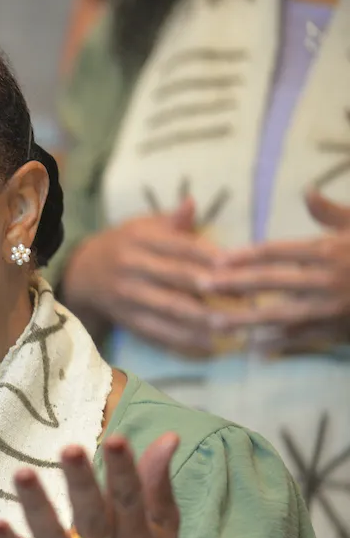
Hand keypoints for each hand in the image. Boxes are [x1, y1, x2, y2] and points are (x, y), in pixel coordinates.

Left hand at [0, 433, 181, 537]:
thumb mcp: (162, 531)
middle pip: (92, 517)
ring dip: (37, 507)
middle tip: (70, 448)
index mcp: (138, 537)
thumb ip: (157, 484)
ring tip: (22, 473)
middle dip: (82, 483)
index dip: (125, 471)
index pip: (132, 500)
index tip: (117, 439)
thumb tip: (167, 436)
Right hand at [63, 199, 224, 356]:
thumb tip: (191, 203)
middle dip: (207, 286)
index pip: (177, 246)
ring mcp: (128, 295)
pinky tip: (207, 343)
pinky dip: (182, 338)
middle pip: (174, 276)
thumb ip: (172, 220)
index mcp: (139, 239)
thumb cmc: (125, 245)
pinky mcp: (127, 318)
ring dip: (199, 317)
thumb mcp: (143, 226)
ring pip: (167, 307)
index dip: (207, 254)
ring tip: (229, 324)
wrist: (84, 273)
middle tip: (239, 295)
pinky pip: (156, 330)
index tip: (234, 263)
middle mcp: (131, 267)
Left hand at [209, 189, 349, 353]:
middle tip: (201, 286)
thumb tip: (306, 190)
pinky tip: (255, 348)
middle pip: (272, 282)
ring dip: (247, 319)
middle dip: (234, 285)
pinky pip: (307, 338)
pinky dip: (282, 344)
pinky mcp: (342, 330)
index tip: (215, 259)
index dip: (244, 256)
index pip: (277, 252)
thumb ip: (331, 212)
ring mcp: (334, 308)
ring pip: (283, 315)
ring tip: (216, 323)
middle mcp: (329, 279)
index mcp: (330, 250)